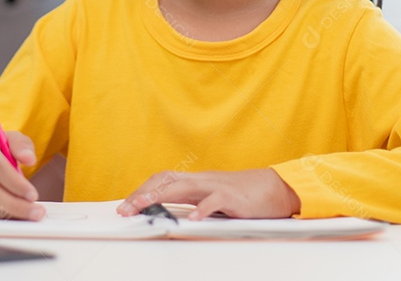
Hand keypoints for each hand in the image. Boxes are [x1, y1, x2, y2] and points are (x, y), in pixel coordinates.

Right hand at [0, 131, 45, 220]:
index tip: (33, 195)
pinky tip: (16, 216)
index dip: (14, 182)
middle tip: (36, 212)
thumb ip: (22, 145)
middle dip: (15, 204)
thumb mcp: (9, 139)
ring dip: (9, 214)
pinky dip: (0, 218)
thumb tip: (30, 160)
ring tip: (30, 214)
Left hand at [117, 168, 300, 219]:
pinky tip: (192, 219)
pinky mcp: (232, 196)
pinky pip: (214, 201)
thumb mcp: (212, 198)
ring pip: (182, 187)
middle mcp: (202, 180)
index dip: (143, 190)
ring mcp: (216, 186)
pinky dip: (202, 210)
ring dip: (160, 197)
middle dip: (143, 194)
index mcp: (196, 181)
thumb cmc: (244, 195)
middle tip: (126, 208)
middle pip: (166, 181)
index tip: (127, 204)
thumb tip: (170, 213)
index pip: (163, 180)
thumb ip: (193, 202)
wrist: (275, 188)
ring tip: (143, 207)